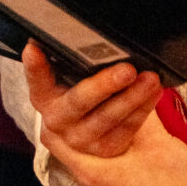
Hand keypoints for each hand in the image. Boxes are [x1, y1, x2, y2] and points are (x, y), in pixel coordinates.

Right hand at [24, 41, 161, 159]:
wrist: (94, 133)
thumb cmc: (84, 95)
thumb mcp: (72, 79)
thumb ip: (73, 64)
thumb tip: (89, 35)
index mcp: (44, 96)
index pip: (36, 79)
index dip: (34, 66)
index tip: (34, 48)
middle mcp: (57, 120)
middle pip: (79, 101)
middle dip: (104, 84)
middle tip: (127, 70)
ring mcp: (80, 139)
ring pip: (108, 117)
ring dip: (132, 97)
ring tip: (150, 79)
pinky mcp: (105, 150)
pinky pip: (126, 129)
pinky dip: (142, 109)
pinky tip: (153, 94)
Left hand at [41, 99, 186, 185]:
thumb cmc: (180, 175)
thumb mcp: (153, 133)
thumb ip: (132, 107)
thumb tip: (127, 80)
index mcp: (94, 173)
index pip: (54, 139)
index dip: (55, 115)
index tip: (60, 96)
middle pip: (69, 153)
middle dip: (75, 127)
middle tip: (81, 106)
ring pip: (87, 168)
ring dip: (92, 146)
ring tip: (98, 124)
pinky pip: (102, 183)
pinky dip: (104, 164)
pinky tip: (116, 150)